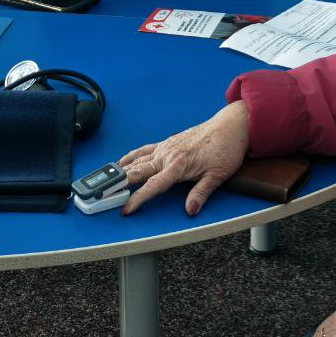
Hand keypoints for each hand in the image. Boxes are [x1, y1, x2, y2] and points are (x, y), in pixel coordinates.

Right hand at [118, 100, 249, 215]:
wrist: (229, 126)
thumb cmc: (225, 148)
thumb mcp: (217, 175)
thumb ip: (201, 193)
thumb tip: (190, 209)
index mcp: (178, 165)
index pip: (153, 186)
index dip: (138, 199)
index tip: (127, 209)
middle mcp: (167, 155)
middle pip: (138, 171)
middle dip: (120, 184)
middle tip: (105, 194)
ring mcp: (165, 147)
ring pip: (137, 160)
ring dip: (121, 170)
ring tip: (107, 181)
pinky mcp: (167, 142)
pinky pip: (144, 150)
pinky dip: (131, 157)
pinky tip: (123, 162)